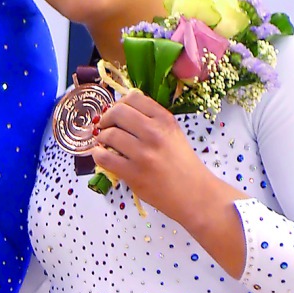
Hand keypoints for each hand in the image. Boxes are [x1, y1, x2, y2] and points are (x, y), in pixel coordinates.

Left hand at [91, 92, 249, 275]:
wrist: (195, 195)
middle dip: (107, 118)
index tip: (117, 112)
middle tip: (105, 126)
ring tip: (106, 144)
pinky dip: (98, 154)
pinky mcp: (134, 174)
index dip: (120, 103)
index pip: (134, 97)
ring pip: (109, 134)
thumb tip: (120, 109)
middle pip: (117, 112)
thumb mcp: (173, 133)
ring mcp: (144, 154)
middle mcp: (154, 134)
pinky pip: (104, 158)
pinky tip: (102, 155)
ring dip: (102, 138)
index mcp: (165, 120)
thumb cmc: (182, 164)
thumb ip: (151, 119)